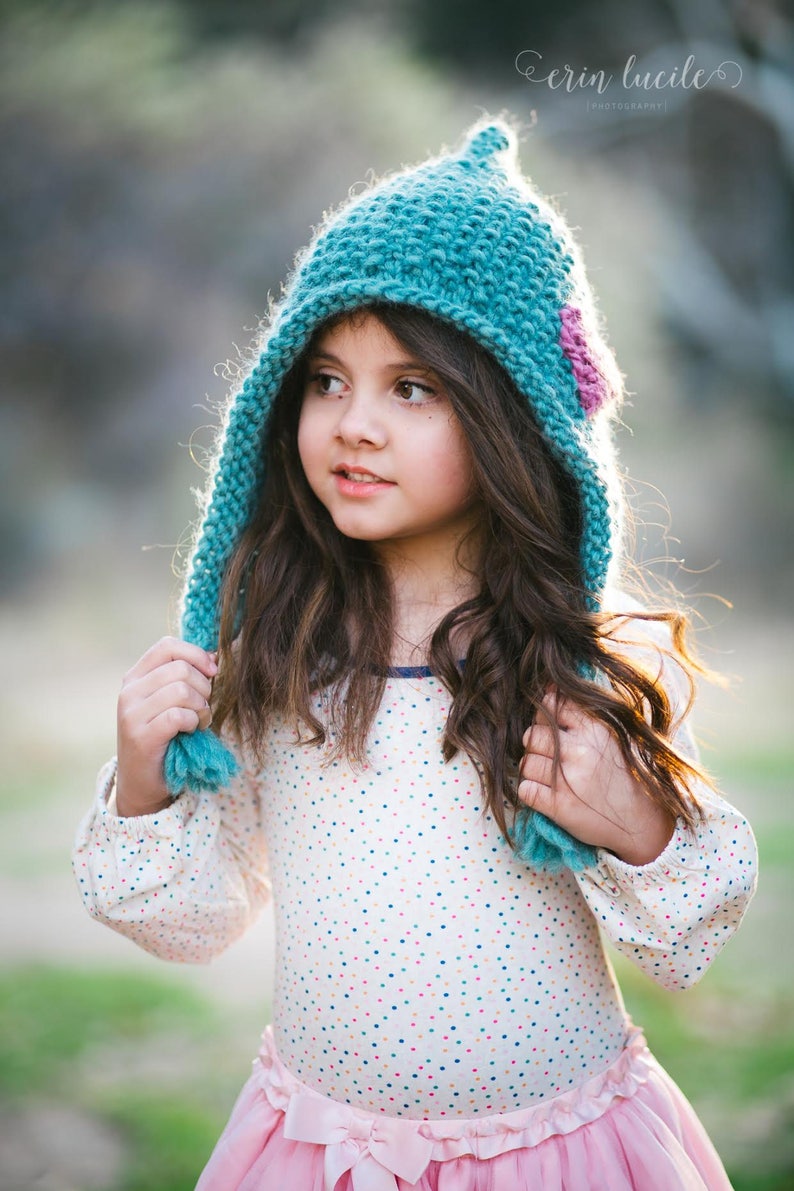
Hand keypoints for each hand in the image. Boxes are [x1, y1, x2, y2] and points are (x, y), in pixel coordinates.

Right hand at [115, 636, 217, 815]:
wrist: (141, 782)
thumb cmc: (163, 737)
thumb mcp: (168, 701)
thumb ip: (184, 677)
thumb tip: (215, 656)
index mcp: (135, 677)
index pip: (167, 646)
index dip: (196, 654)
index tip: (212, 671)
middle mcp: (129, 692)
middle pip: (180, 669)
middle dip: (204, 687)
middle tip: (203, 707)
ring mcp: (132, 714)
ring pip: (182, 690)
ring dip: (201, 707)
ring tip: (199, 721)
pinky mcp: (141, 737)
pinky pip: (179, 716)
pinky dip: (194, 722)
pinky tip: (192, 731)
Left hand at [518, 689, 674, 866]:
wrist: (643, 823)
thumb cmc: (630, 776)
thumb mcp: (618, 737)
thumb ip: (588, 715)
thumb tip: (552, 686)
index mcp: (595, 729)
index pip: (552, 706)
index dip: (547, 716)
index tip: (554, 727)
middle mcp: (579, 751)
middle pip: (532, 734)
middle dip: (536, 744)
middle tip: (550, 755)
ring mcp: (567, 779)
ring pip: (526, 763)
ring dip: (533, 769)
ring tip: (549, 776)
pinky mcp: (559, 807)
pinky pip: (525, 790)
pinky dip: (530, 792)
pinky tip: (545, 793)